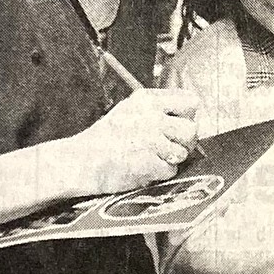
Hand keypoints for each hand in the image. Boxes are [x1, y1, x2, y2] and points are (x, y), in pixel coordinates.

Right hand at [64, 88, 200, 193]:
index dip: (188, 116)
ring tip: (152, 158)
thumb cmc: (105, 138)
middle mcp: (152, 116)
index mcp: (148, 99)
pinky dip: (160, 173)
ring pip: (183, 152)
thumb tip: (187, 117)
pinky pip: (170, 170)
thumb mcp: (130, 109)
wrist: (80, 161)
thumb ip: (157, 109)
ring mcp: (151, 139)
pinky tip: (144, 168)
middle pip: (192, 129)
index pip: (191, 102)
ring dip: (172, 159)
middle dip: (185, 142)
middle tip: (170, 148)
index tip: (178, 125)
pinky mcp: (149, 162)